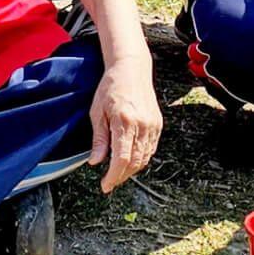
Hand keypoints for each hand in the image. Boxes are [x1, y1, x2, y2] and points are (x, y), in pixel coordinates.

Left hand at [88, 52, 160, 193]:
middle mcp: (142, 124)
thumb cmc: (110, 87)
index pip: (121, 158)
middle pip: (134, 162)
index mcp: (124, 121)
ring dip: (131, 170)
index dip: (113, 176)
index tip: (105, 185)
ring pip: (144, 158)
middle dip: (121, 176)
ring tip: (117, 174)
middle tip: (109, 183)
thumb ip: (99, 138)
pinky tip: (129, 160)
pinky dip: (140, 159)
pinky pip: (150, 149)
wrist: (131, 69)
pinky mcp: (158, 124)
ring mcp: (152, 125)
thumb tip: (95, 162)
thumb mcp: (97, 111)